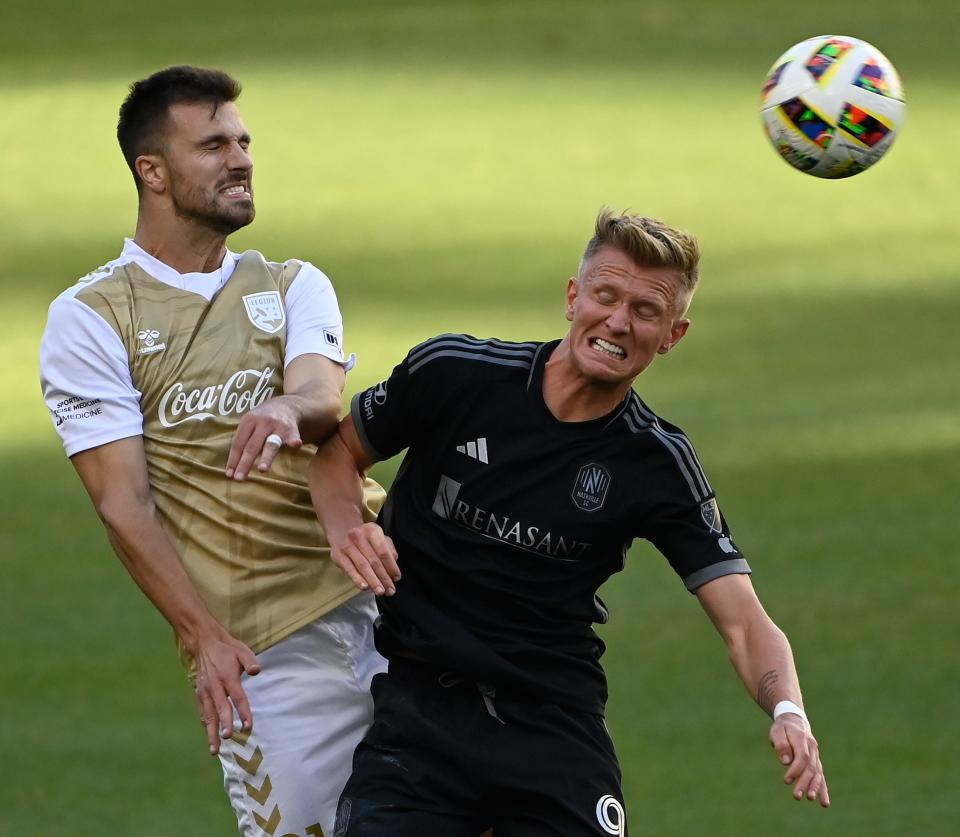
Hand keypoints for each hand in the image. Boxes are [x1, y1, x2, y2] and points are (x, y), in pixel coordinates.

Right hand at [194, 634, 261, 754]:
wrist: (205, 644)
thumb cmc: (228, 649)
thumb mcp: (242, 650)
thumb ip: (250, 661)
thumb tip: (257, 671)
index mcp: (227, 676)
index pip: (238, 697)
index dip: (243, 712)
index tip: (248, 726)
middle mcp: (215, 686)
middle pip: (220, 708)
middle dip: (224, 724)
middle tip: (227, 738)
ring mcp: (205, 691)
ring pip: (208, 715)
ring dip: (211, 732)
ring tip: (214, 750)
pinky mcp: (199, 693)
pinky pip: (202, 712)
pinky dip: (205, 725)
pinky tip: (209, 737)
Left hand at [225, 397, 302, 480]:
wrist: (288, 405)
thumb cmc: (264, 420)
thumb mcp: (251, 423)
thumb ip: (244, 440)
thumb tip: (232, 467)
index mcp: (248, 420)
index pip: (238, 443)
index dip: (233, 459)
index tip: (230, 475)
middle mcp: (262, 422)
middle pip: (252, 446)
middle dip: (245, 463)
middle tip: (239, 479)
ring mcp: (278, 426)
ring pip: (270, 444)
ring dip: (266, 457)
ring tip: (262, 470)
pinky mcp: (292, 429)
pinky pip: (293, 437)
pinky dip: (294, 441)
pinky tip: (296, 445)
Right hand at [331, 522, 400, 596]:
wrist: (341, 530)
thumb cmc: (364, 537)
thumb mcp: (378, 536)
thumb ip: (388, 548)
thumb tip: (394, 563)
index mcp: (372, 531)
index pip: (384, 552)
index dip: (391, 566)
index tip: (397, 578)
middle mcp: (359, 536)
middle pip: (374, 561)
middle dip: (384, 577)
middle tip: (390, 590)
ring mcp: (347, 546)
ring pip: (363, 566)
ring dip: (373, 581)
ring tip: (380, 591)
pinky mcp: (338, 555)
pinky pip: (349, 569)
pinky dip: (357, 579)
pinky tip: (365, 587)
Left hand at [770, 714, 829, 806]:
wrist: (795, 721)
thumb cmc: (783, 728)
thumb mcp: (777, 731)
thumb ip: (781, 745)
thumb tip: (786, 762)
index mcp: (802, 739)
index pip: (802, 757)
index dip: (795, 770)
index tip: (786, 780)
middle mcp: (813, 748)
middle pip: (810, 768)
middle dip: (804, 783)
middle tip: (796, 796)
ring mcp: (816, 756)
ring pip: (818, 773)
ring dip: (815, 787)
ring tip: (810, 799)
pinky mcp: (816, 763)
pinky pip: (821, 777)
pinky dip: (823, 790)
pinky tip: (824, 803)